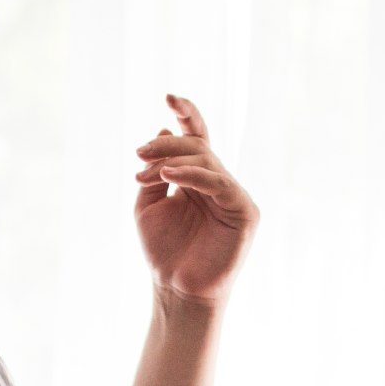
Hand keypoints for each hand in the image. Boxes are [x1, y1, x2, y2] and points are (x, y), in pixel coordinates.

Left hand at [132, 93, 259, 307]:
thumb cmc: (164, 252)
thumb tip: (165, 131)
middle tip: (139, 153)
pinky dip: (193, 175)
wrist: (176, 289)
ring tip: (146, 170)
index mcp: (197, 180)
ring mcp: (233, 197)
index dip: (188, 114)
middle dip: (166, 145)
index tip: (168, 96)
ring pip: (208, 160)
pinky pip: (220, 182)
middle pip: (198, 147)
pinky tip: (169, 175)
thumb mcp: (149, 205)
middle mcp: (218, 184)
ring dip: (173, 159)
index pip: (197, 139)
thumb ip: (155, 171)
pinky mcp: (245, 212)